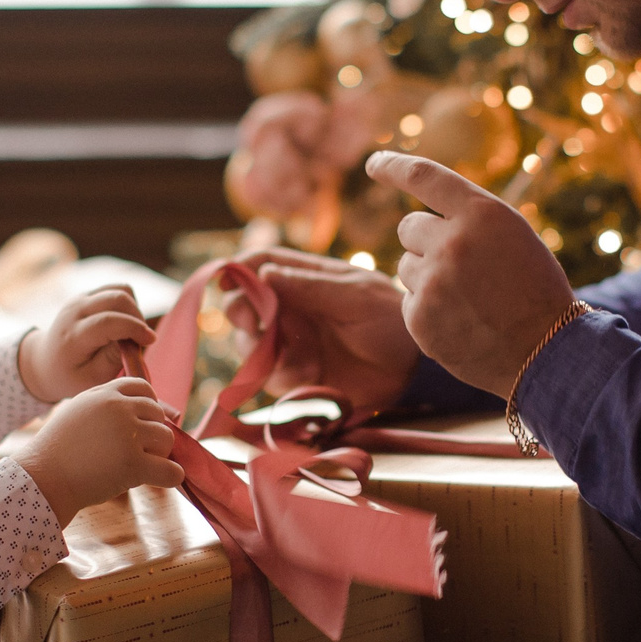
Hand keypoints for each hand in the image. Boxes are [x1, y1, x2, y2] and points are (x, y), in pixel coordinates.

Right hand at [14, 378, 183, 523]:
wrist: (42, 478)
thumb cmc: (58, 450)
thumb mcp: (79, 411)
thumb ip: (108, 405)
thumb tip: (148, 409)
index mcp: (105, 394)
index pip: (144, 388)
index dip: (149, 406)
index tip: (143, 424)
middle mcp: (118, 409)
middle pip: (158, 414)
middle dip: (152, 434)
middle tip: (137, 452)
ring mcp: (128, 435)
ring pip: (167, 439)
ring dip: (160, 455)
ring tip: (140, 466)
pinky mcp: (133, 464)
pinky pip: (171, 470)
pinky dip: (171, 477)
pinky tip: (162, 481)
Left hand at [18, 286, 156, 401]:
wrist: (46, 362)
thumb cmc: (72, 375)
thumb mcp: (92, 379)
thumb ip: (111, 360)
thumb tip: (132, 340)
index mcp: (73, 336)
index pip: (107, 322)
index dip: (134, 328)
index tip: (150, 341)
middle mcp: (74, 311)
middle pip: (117, 299)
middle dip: (138, 318)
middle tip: (140, 340)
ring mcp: (80, 299)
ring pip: (120, 290)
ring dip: (134, 310)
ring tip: (131, 332)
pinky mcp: (87, 294)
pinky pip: (117, 289)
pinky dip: (128, 304)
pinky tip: (124, 323)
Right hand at [226, 246, 421, 408]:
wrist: (413, 368)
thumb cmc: (390, 320)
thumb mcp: (355, 296)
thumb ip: (311, 286)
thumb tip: (264, 274)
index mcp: (305, 279)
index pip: (260, 264)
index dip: (238, 269)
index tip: (227, 280)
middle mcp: (291, 309)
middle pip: (244, 304)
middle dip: (240, 312)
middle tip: (251, 322)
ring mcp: (291, 343)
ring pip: (250, 344)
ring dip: (261, 350)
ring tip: (294, 357)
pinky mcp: (297, 375)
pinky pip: (270, 377)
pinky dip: (281, 376)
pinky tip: (309, 375)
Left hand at [367, 152, 576, 399]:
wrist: (547, 350)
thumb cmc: (534, 289)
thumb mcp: (513, 237)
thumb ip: (469, 220)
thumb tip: (419, 221)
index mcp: (482, 213)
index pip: (424, 176)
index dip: (393, 167)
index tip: (373, 164)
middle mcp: (453, 242)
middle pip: (408, 227)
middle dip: (424, 241)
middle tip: (458, 264)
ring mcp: (434, 282)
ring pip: (405, 266)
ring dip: (426, 276)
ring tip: (466, 297)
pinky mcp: (420, 318)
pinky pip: (408, 301)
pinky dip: (428, 310)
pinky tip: (460, 321)